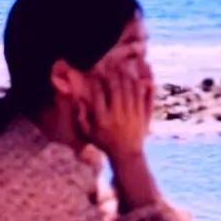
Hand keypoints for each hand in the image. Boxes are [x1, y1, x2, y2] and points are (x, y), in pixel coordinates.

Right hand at [81, 38, 157, 157]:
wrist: (127, 154)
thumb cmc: (104, 142)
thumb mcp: (88, 133)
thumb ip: (80, 117)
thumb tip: (78, 99)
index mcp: (103, 119)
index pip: (98, 95)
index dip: (96, 82)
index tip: (94, 74)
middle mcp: (117, 115)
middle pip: (115, 88)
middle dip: (112, 74)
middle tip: (109, 66)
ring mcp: (131, 114)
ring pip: (129, 90)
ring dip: (124, 76)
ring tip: (120, 67)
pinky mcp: (142, 115)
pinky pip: (141, 96)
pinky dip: (138, 85)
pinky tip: (134, 78)